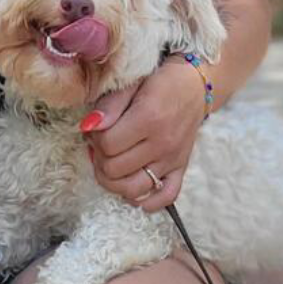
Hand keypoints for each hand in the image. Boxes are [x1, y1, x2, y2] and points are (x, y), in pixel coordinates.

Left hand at [79, 57, 206, 213]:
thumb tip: (88, 127)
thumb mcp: (131, 84)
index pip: (107, 145)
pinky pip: (165, 197)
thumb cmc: (159, 82)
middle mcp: (162, 143)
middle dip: (100, 158)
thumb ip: (109, 106)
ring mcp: (173, 159)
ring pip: (132, 189)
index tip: (96, 129)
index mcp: (149, 118)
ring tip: (111, 164)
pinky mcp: (181, 168)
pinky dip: (146, 201)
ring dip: (113, 181)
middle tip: (102, 144)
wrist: (194, 85)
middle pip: (115, 170)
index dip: (94, 138)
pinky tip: (133, 189)